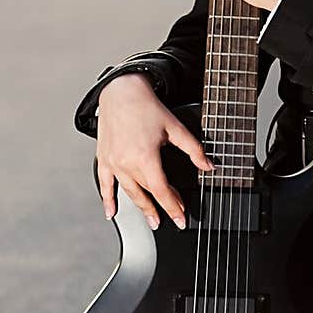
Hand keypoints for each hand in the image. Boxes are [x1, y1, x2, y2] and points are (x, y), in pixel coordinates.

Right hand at [96, 73, 213, 229]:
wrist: (121, 92)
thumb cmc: (146, 107)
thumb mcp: (175, 127)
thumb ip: (194, 149)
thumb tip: (209, 166)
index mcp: (145, 157)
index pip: (162, 191)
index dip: (173, 207)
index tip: (181, 218)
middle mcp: (126, 164)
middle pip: (147, 194)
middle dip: (161, 208)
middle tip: (170, 219)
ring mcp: (113, 163)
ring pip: (129, 193)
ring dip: (141, 208)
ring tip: (152, 220)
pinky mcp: (103, 159)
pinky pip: (105, 185)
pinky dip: (108, 200)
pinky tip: (111, 212)